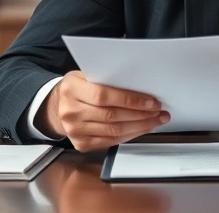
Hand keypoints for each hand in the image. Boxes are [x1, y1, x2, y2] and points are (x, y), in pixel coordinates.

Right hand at [37, 70, 169, 151]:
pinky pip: (110, 141)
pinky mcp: (80, 144)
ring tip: (156, 120)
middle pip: (112, 116)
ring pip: (113, 131)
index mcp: (71, 88)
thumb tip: (141, 82)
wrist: (58, 106)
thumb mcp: (87, 74)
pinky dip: (129, 135)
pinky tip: (141, 129)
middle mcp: (70, 111)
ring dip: (140, 127)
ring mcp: (74, 130)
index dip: (131, 100)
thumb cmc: (79, 87)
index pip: (104, 96)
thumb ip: (108, 77)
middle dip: (141, 115)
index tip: (152, 102)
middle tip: (159, 112)